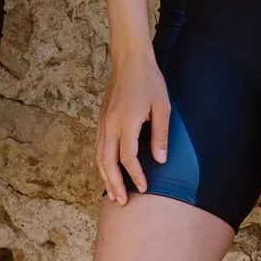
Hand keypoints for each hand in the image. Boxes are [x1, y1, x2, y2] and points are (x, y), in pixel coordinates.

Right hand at [96, 49, 170, 204]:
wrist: (129, 59)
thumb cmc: (149, 80)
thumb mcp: (162, 106)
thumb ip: (160, 135)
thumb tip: (159, 160)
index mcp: (126, 122)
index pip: (128, 158)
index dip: (135, 175)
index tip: (144, 188)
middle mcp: (110, 124)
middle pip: (107, 162)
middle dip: (114, 184)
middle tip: (121, 202)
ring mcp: (103, 121)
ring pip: (99, 156)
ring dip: (104, 176)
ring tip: (111, 193)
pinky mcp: (101, 118)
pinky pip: (98, 146)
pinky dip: (100, 162)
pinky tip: (106, 170)